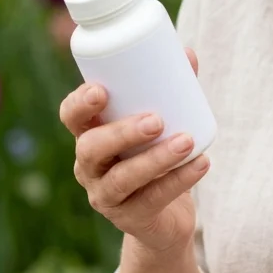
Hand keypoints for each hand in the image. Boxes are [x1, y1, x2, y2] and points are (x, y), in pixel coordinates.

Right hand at [59, 48, 210, 255]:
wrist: (166, 219)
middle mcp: (89, 168)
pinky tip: (202, 164)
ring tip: (187, 141)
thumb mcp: (160, 127)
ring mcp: (106, 197)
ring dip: (156, 158)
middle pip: (91, 149)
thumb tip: (188, 54)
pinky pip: (152, 200)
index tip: (101, 90)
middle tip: (156, 120)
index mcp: (90, 136)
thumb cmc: (157, 159)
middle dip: (121, 132)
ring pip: (122, 179)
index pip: (71, 117)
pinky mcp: (130, 219)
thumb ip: (171, 92)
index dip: (79, 104)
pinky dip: (179, 180)